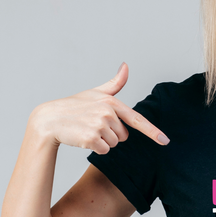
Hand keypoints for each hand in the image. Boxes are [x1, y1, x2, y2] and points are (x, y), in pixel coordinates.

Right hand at [30, 63, 169, 153]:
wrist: (50, 119)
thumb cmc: (74, 106)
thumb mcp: (95, 93)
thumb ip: (115, 83)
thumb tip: (126, 66)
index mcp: (112, 102)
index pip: (137, 119)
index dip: (152, 132)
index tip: (165, 141)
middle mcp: (108, 112)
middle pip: (124, 136)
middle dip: (111, 134)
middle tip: (93, 125)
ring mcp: (100, 125)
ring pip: (114, 144)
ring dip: (102, 141)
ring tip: (87, 130)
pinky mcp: (92, 138)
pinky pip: (104, 150)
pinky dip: (95, 148)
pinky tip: (83, 138)